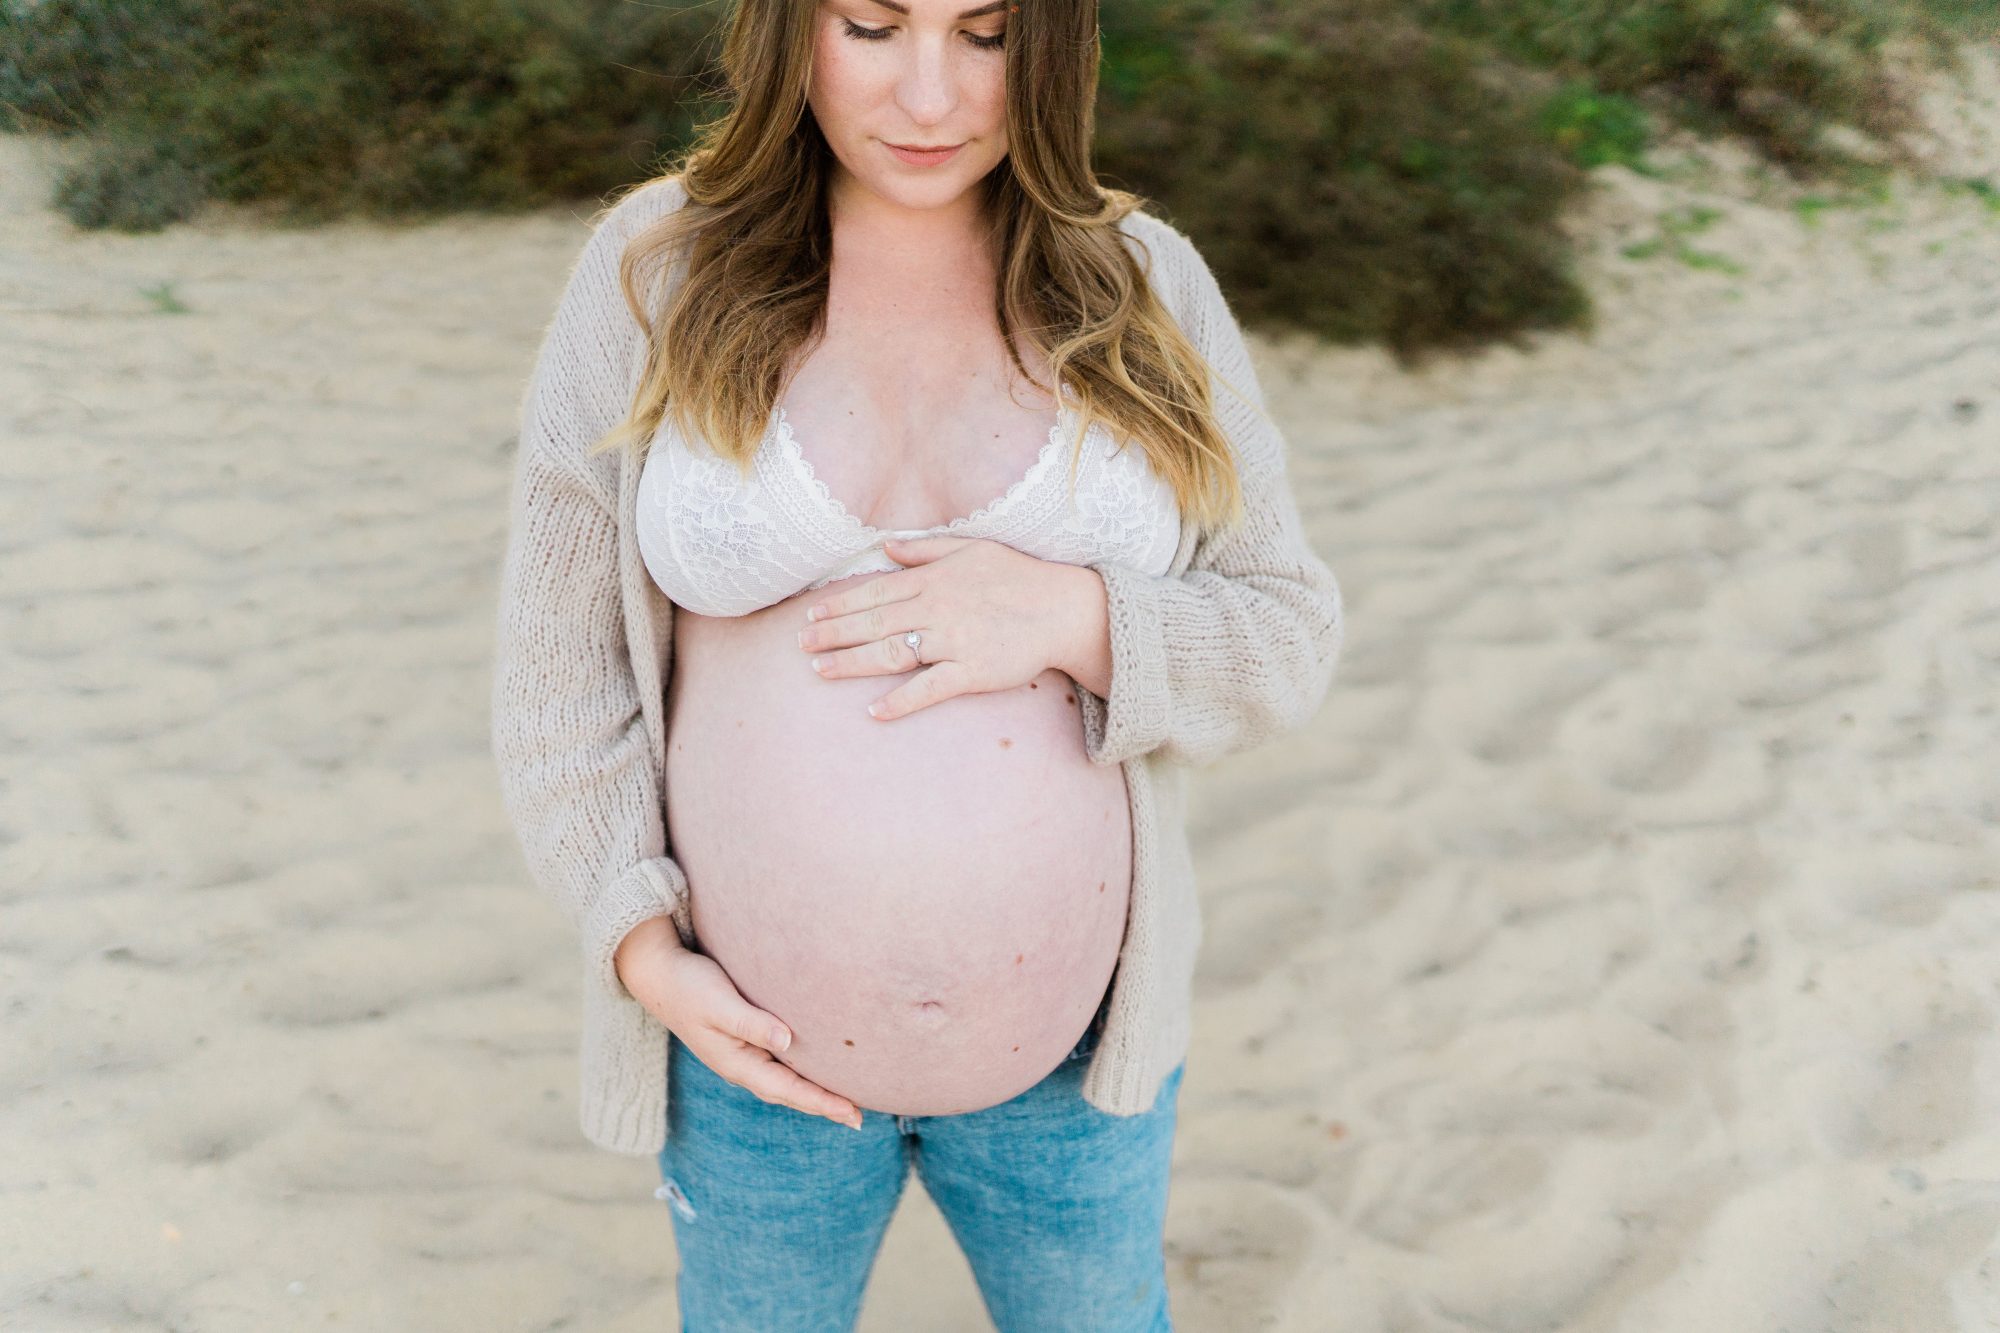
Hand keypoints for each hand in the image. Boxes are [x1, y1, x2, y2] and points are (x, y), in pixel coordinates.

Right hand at [615, 919, 863, 1129]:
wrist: (658, 974)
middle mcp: (741, 1064)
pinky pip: (780, 1064)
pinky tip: (816, 1069)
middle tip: (859, 1119)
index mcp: (736, 1063)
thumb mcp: (718, 1002)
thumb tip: (787, 1040)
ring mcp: (741, 1054)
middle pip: (790, 1092)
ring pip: (785, 1081)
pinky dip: (801, 1073)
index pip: (788, 1089)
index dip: (821, 1102)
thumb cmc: (689, 986)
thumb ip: (751, 1022)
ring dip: (814, 1092)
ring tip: (845, 1102)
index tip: (852, 1113)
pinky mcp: (743, 1039)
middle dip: (823, 1105)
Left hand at [795, 534, 1100, 720]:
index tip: (812, 614)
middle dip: (833, 633)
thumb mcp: (972, 549)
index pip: (876, 592)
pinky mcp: (972, 672)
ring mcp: (954, 641)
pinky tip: (875, 711)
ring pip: (892, 653)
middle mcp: (938, 609)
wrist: (1063, 608)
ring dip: (852, 663)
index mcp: (934, 580)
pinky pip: (930, 688)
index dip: (840, 604)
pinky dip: (902, 701)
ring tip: (820, 670)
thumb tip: (886, 547)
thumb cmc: (1018, 577)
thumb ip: (926, 549)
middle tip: (801, 644)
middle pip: (874, 622)